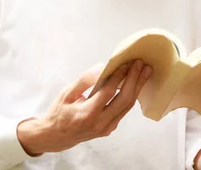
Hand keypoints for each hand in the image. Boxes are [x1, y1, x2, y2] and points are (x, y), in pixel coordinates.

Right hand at [17, 59, 151, 154]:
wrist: (55, 137)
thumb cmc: (59, 113)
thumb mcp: (66, 93)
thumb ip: (84, 80)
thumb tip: (101, 68)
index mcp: (87, 114)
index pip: (109, 92)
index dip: (119, 76)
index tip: (126, 63)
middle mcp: (100, 123)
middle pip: (124, 100)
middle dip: (135, 80)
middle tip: (141, 64)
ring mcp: (106, 128)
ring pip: (127, 106)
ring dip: (137, 87)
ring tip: (145, 72)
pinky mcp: (109, 129)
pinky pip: (123, 111)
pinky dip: (130, 96)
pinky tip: (135, 85)